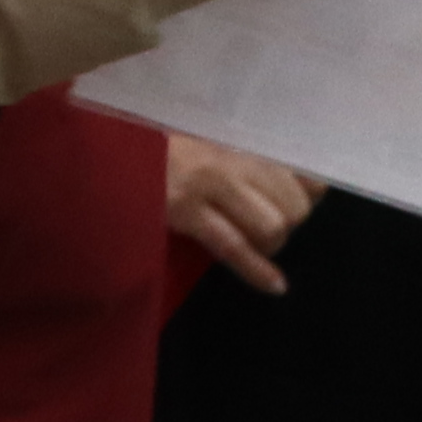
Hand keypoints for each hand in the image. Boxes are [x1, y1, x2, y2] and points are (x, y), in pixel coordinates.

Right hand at [168, 136, 320, 295]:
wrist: (112, 145)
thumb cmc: (164, 141)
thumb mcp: (212, 135)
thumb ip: (248, 152)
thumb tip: (301, 184)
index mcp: (242, 138)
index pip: (305, 173)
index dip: (309, 194)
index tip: (300, 198)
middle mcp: (234, 159)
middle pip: (295, 207)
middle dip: (288, 223)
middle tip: (264, 220)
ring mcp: (210, 185)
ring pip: (272, 227)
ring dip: (270, 244)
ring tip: (254, 242)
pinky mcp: (185, 210)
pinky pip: (233, 246)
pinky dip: (258, 271)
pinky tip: (276, 286)